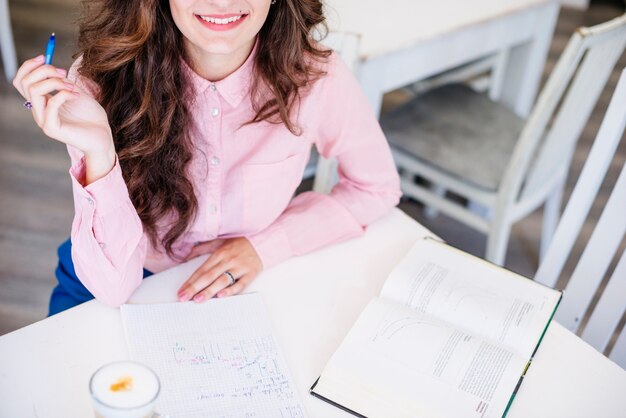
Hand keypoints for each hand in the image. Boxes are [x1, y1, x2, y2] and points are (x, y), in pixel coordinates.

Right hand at [13, 56, 115, 177]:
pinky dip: (64, 94)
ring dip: (54, 82)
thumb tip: (50, 65)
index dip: (29, 66)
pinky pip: (50, 104)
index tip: (45, 56)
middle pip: (25, 83)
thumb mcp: (75, 92)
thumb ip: (62, 81)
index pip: (21, 81)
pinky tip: (77, 96)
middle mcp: (38, 111)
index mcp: (41, 102)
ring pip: (34, 91)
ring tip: (72, 86)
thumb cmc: (91, 116)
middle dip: (44, 71)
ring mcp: (43, 120)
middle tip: (64, 73)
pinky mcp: (52, 128)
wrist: (103, 137)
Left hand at [177, 237, 262, 302]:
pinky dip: (231, 290)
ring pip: (222, 280)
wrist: (262, 242)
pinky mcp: (250, 274)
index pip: (201, 270)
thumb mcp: (219, 242)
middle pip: (208, 276)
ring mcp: (239, 267)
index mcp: (219, 254)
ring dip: (209, 291)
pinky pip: (240, 284)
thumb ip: (203, 248)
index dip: (190, 281)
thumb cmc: (239, 244)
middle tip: (183, 298)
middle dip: (194, 288)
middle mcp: (228, 260)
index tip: (180, 291)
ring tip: (198, 300)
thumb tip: (186, 255)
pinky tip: (221, 296)